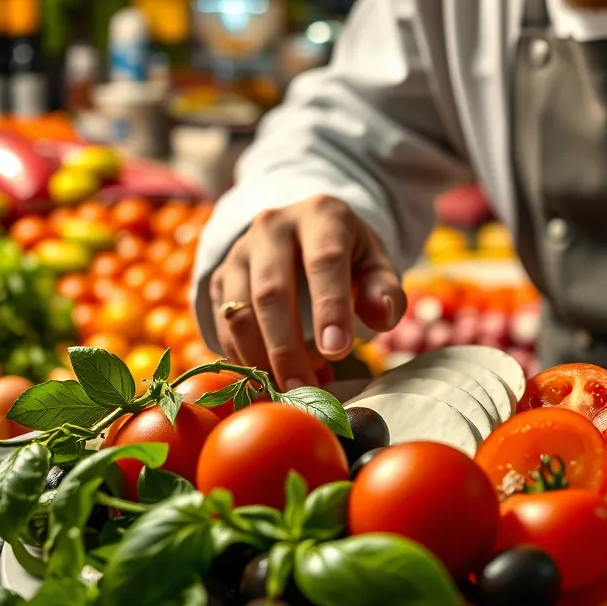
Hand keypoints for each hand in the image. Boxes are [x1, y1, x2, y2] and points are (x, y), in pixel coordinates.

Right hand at [210, 195, 405, 389]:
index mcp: (321, 216)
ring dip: (261, 359)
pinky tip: (268, 379)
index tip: (338, 352)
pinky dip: (243, 358)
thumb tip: (381, 315)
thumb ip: (386, 291)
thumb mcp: (377, 265)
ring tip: (289, 389)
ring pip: (239, 311)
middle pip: (272, 292)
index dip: (330, 308)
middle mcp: (273, 226)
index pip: (324, 261)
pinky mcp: (220, 277)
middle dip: (288, 348)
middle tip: (306, 389)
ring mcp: (240, 251)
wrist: (306, 236)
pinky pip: (222, 325)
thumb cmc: (349, 257)